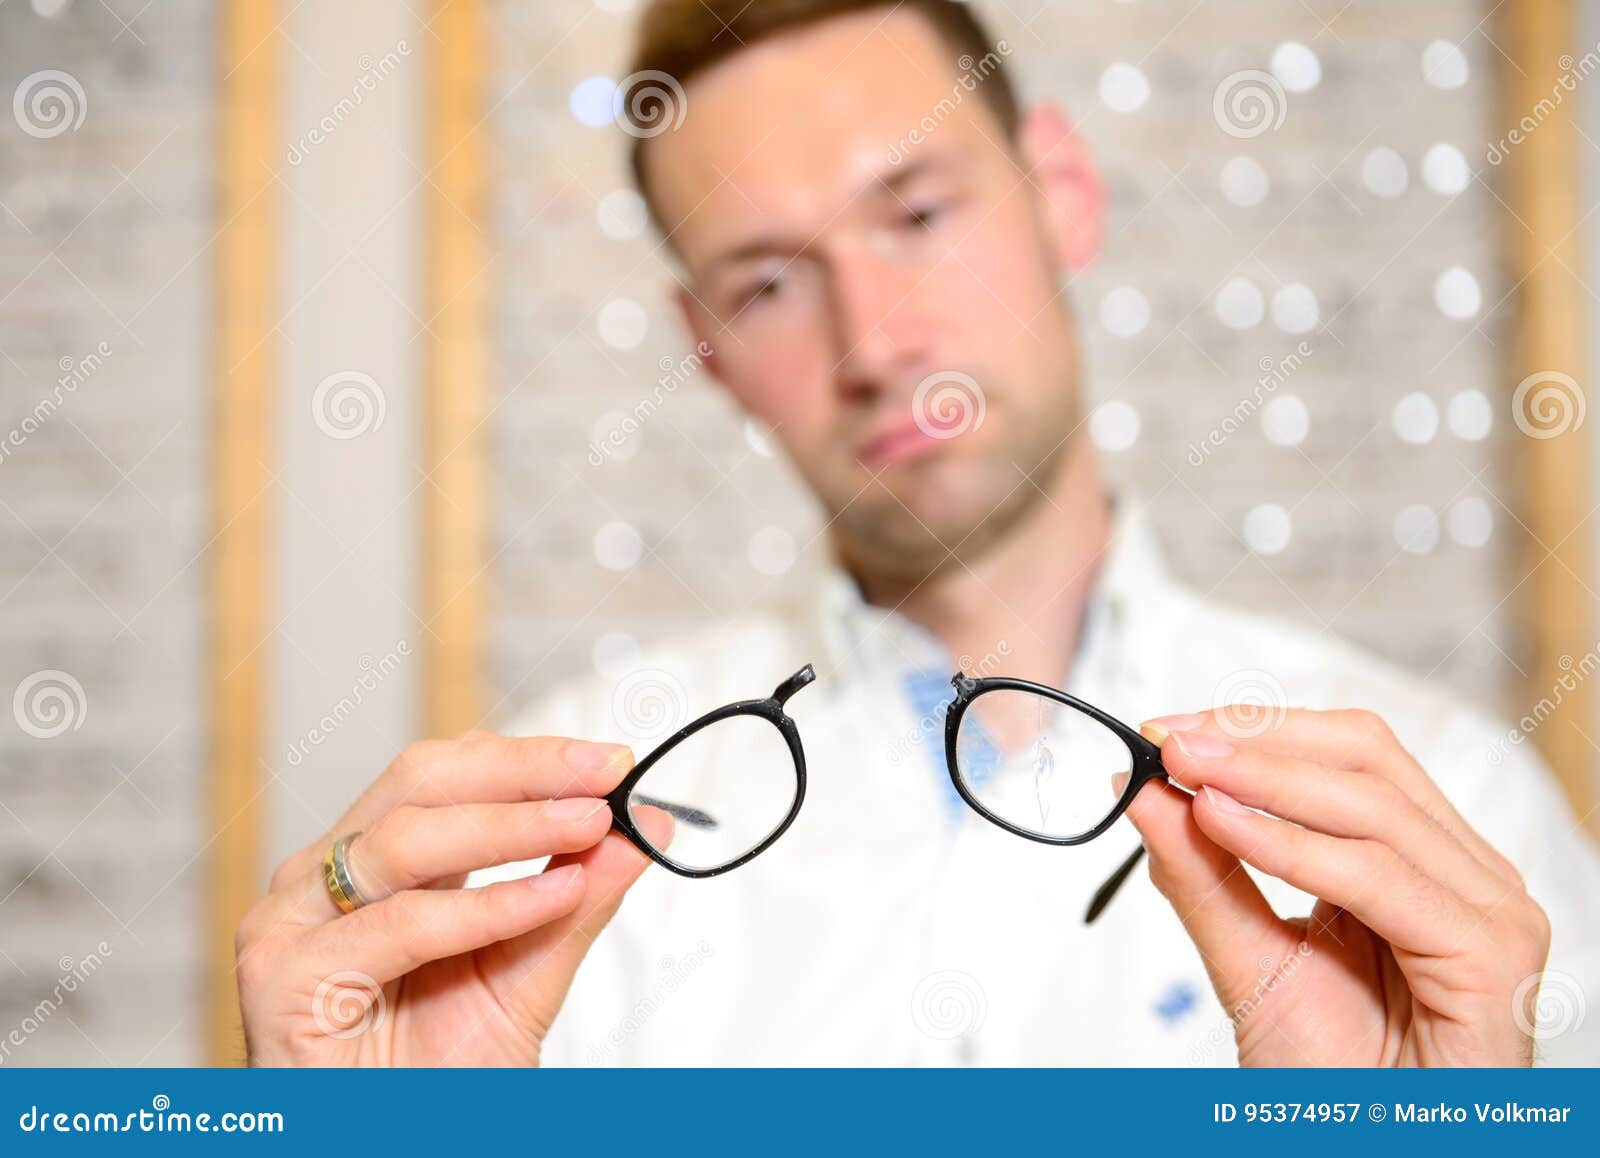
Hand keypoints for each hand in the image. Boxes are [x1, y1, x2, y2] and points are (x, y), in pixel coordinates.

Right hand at [235, 731, 671, 1065]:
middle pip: (422, 781)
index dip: (531, 758)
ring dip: (512, 826)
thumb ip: (578, 899)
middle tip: (604, 773)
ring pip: (408, 839)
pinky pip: (400, 926)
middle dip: (524, 770)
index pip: (451, 774)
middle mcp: (323, 880)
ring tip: (589, 825)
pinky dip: (484, 908)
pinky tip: (550, 898)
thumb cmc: (435, 1083)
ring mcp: (290, 923)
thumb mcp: (527, 977)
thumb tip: (644, 825)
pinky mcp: (281, 978)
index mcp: (375, 867)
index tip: (613, 760)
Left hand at [1119, 707, 1550, 1065]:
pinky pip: (1379, 878)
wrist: (1369, 1155)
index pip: (1347, 753)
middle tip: (1170, 740)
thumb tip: (1141, 788)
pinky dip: (1292, 846)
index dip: (1256, 729)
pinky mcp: (1490, 958)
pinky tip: (1223, 824)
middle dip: (1257, 741)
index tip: (1166, 730)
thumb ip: (1200, 872)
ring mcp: (1491, 912)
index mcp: (1421, 862)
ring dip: (1264, 779)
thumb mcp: (1248, 957)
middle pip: (1366, 758)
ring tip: (1186, 776)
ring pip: (1372, 807)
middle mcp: (1467, 876)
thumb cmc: (1331, 1080)